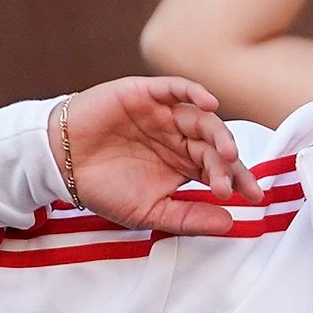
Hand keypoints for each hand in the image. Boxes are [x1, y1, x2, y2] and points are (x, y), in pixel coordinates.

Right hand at [47, 76, 263, 235]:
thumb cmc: (103, 187)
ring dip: (218, 134)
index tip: (253, 198)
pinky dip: (193, 92)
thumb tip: (230, 224)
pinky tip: (209, 104)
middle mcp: (179, 137)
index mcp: (184, 164)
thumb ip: (188, 218)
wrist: (59, 164)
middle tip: (234, 183)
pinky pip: (175, 88)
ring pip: (200, 119)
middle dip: (228, 165)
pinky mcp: (145, 94)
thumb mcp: (149, 212)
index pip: (219, 169)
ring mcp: (164, 115)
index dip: (237, 181)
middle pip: (214, 146)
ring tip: (227, 152)